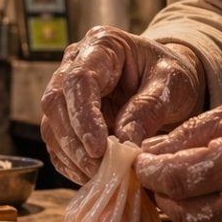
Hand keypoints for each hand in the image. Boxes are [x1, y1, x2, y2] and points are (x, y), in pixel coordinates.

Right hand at [40, 27, 204, 184]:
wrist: (164, 81)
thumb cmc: (169, 76)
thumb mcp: (171, 85)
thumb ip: (148, 108)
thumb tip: (124, 142)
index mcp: (102, 45)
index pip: (79, 79)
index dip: (83, 116)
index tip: (98, 149)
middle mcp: (74, 64)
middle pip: (56, 103)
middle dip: (74, 142)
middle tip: (100, 170)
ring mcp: (66, 91)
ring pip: (50, 126)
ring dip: (72, 156)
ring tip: (101, 176)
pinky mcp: (65, 118)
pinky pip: (57, 143)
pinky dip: (71, 164)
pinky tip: (93, 177)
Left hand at [135, 90, 221, 221]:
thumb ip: (194, 132)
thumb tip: (151, 151)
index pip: (175, 180)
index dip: (150, 172)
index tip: (143, 160)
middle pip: (181, 209)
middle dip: (163, 191)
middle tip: (163, 170)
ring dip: (189, 205)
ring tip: (197, 180)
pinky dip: (217, 219)